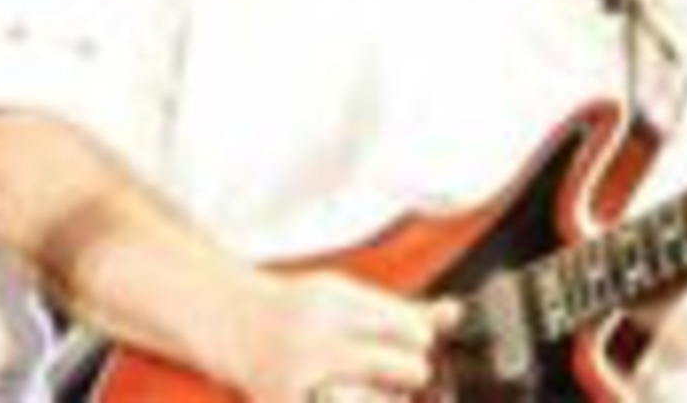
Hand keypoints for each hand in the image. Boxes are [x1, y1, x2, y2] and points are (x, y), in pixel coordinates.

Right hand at [231, 270, 460, 402]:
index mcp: (333, 299)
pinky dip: (359, 402)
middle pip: (409, 369)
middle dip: (408, 373)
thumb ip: (400, 309)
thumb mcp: (344, 296)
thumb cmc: (296, 310)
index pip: (412, 329)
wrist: (231, 321)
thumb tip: (455, 314)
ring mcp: (301, 378)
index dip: (418, 339)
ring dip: (384, 399)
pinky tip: (342, 393)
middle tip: (390, 369)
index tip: (408, 339)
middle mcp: (316, 336)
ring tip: (360, 387)